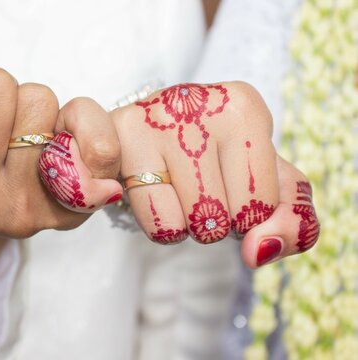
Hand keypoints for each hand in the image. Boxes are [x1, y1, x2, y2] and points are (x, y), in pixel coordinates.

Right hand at [43, 82, 318, 267]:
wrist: (147, 136)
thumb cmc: (213, 160)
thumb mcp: (266, 184)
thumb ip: (293, 223)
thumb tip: (257, 251)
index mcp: (244, 107)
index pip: (265, 206)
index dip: (247, 211)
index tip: (228, 181)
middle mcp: (198, 103)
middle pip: (225, 219)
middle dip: (213, 220)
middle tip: (196, 185)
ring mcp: (154, 119)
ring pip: (187, 225)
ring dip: (183, 224)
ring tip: (173, 188)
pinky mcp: (118, 141)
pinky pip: (154, 222)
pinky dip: (156, 222)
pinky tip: (150, 192)